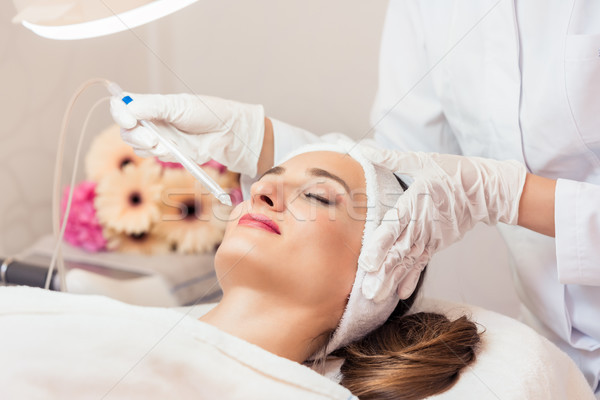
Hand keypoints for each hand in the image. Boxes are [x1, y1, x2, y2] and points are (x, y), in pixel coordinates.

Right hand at [110, 92, 264, 176]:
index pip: (122, 105)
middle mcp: (150, 120)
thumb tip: (126, 106)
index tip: (130, 120)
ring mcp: (157, 137)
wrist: (226, 133)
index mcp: (150, 104)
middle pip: (125, 129)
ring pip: (136, 145)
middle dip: (136, 136)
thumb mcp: (177, 105)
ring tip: (167, 145)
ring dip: (149, 147)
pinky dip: (159, 154)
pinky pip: (151, 156)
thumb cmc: (206, 113)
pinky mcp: (166, 152)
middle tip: (153, 139)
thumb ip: (151, 106)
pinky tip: (173, 150)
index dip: (119, 113)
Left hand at [358, 149, 526, 301]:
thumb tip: (365, 150)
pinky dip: (411, 278)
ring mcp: (431, 237)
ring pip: (408, 261)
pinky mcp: (438, 243)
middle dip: (382, 273)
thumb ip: (392, 159)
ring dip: (392, 279)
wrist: (487, 189)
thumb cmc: (452, 172)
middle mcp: (422, 225)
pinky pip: (422, 262)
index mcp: (414, 204)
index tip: (366, 263)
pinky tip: (400, 293)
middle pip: (399, 252)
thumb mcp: (421, 161)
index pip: (393, 228)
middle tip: (367, 292)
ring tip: (376, 297)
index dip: (380, 246)